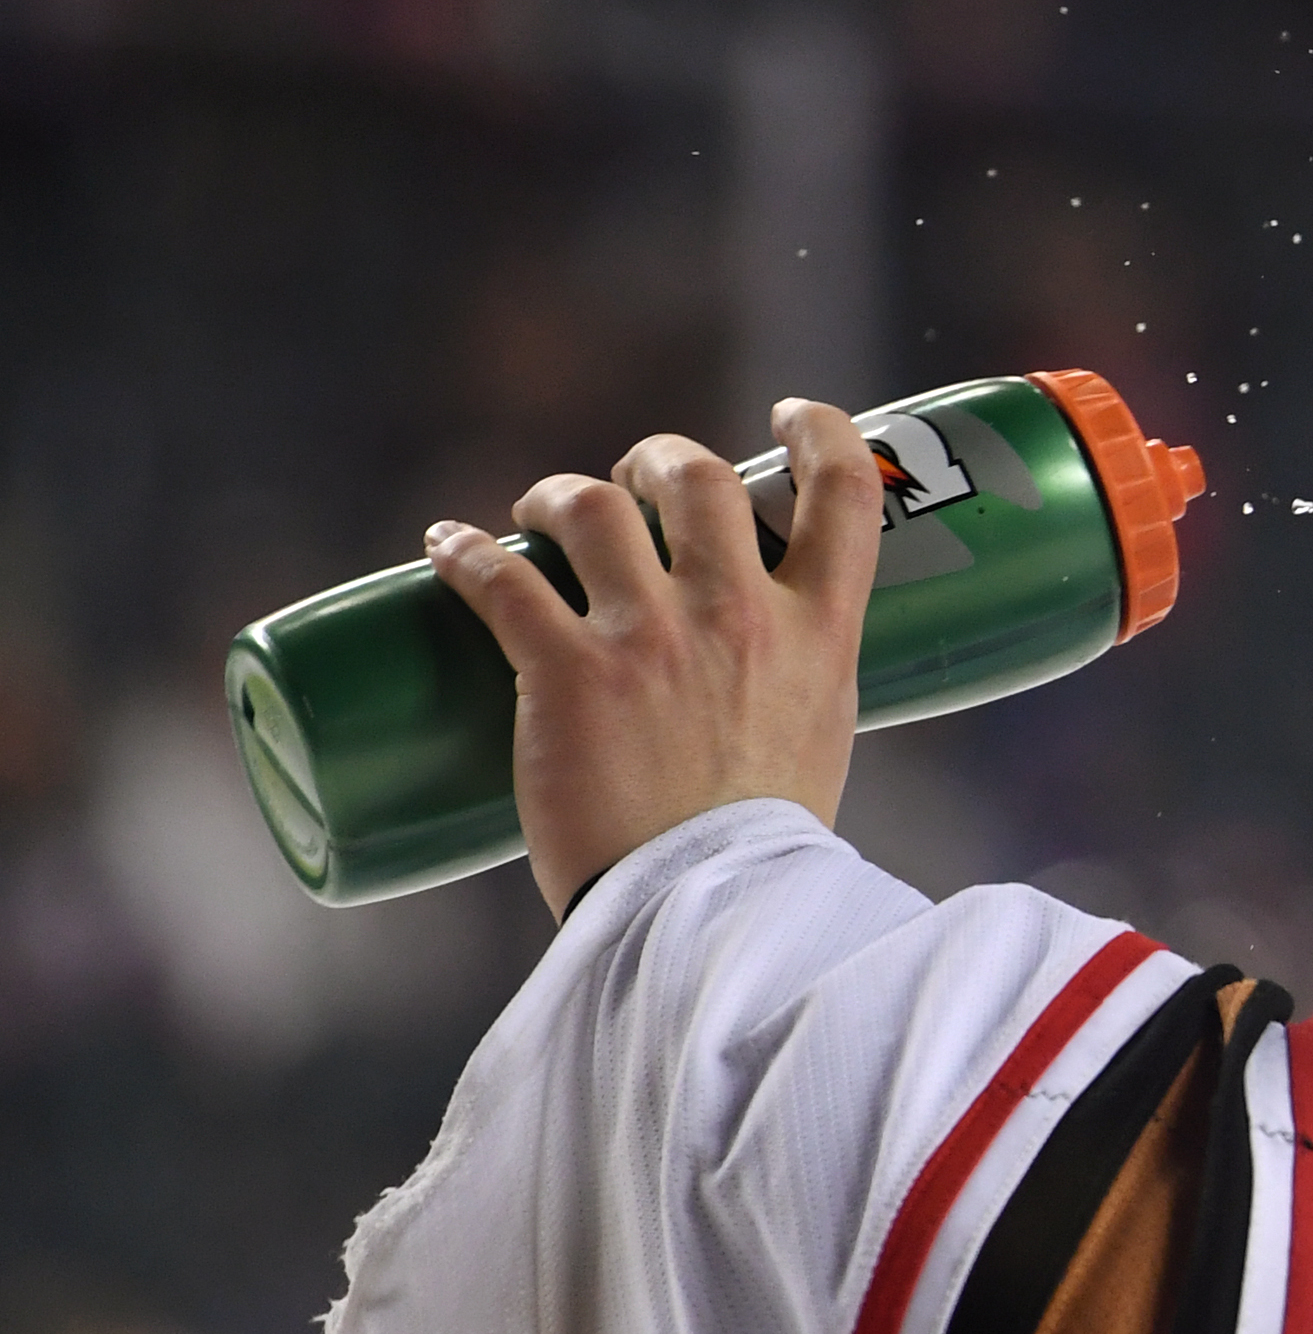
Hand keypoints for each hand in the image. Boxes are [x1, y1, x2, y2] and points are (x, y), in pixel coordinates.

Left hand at [426, 399, 882, 914]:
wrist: (708, 917)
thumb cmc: (766, 850)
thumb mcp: (819, 740)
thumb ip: (797, 682)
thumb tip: (763, 669)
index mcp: (817, 632)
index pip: (845, 490)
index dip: (818, 429)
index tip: (787, 417)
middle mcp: (738, 615)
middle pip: (695, 475)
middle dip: (654, 459)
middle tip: (629, 484)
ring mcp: (650, 639)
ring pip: (591, 506)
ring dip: (558, 495)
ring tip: (536, 513)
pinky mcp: (566, 674)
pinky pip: (499, 579)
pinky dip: (462, 552)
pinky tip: (445, 547)